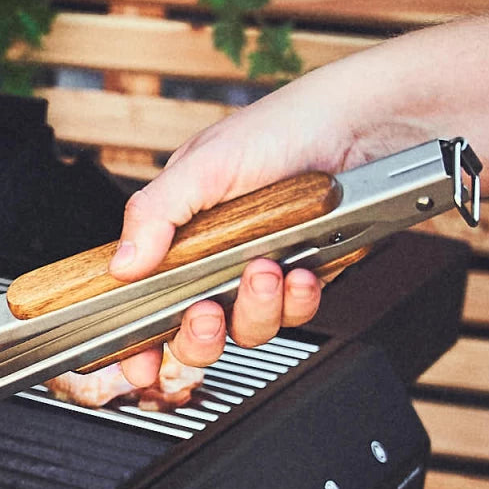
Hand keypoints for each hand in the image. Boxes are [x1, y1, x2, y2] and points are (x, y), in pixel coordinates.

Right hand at [104, 73, 375, 386]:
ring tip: (266, 268)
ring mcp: (260, 273)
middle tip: (205, 312)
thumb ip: (154, 214)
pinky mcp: (304, 278)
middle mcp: (216, 260)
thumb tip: (122, 263)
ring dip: (256, 308)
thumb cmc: (284, 126)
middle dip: (198, 336)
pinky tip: (301, 269)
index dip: (136, 340)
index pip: (144, 302)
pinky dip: (298, 298)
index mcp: (178, 235)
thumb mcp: (203, 164)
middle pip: (193, 335)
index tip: (135, 363)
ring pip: (247, 330)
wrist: (366, 125)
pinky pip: (295, 313)